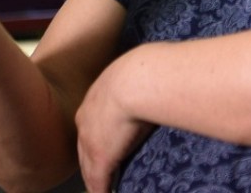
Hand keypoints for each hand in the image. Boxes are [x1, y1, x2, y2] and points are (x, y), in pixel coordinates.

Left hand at [76, 53, 154, 192]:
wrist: (139, 79)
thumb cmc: (149, 70)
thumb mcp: (143, 71)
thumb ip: (147, 79)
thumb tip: (166, 74)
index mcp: (96, 97)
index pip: (92, 124)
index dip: (99, 137)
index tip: (107, 145)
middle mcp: (86, 119)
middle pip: (84, 148)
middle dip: (91, 160)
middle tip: (101, 173)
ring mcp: (90, 140)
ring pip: (87, 166)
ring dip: (95, 177)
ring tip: (103, 187)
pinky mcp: (100, 158)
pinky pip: (97, 181)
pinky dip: (102, 190)